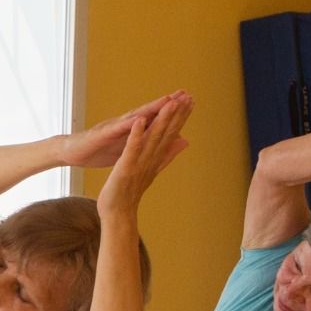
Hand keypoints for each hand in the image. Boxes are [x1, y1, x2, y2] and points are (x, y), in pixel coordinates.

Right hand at [62, 96, 181, 169]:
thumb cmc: (98, 149)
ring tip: (167, 100)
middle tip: (185, 95)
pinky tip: (138, 120)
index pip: (157, 119)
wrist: (72, 153)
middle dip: (168, 104)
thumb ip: (143, 141)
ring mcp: (113, 127)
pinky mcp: (101, 135)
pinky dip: (127, 125)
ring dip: (151, 108)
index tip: (191, 103)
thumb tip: (156, 140)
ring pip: (136, 116)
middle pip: (150, 112)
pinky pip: (115, 129)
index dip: (174, 112)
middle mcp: (124, 124)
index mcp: (132, 130)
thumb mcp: (126, 148)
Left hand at [96, 94, 192, 216]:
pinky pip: (132, 148)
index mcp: (156, 158)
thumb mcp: (152, 169)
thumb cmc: (131, 191)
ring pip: (153, 138)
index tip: (192, 101)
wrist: (118, 213)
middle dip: (177, 114)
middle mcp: (151, 159)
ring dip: (162, 120)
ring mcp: (140, 163)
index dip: (182, 117)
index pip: (172, 134)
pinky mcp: (126, 167)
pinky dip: (136, 134)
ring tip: (171, 102)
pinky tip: (140, 120)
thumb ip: (168, 154)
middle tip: (189, 97)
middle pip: (166, 133)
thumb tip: (185, 142)